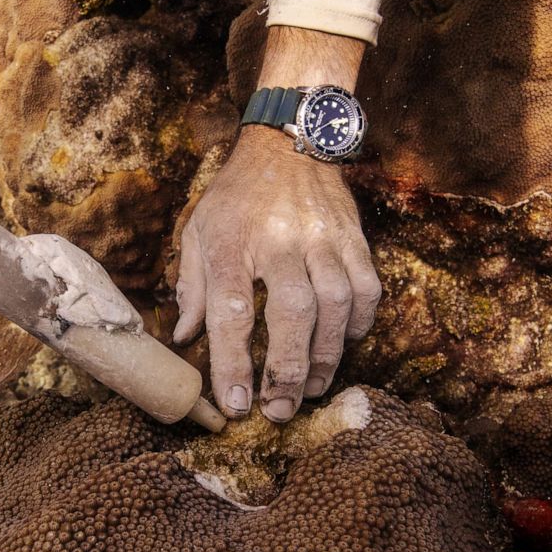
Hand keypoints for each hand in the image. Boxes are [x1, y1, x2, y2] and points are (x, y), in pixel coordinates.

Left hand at [173, 125, 380, 421]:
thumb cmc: (236, 195)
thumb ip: (191, 286)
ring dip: (324, 357)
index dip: (233, 361)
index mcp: (231, 242)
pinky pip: (366, 290)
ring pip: (335, 306)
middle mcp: (280, 240)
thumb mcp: (198, 231)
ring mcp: (323, 238)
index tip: (235, 404)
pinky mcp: (354, 238)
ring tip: (308, 390)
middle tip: (279, 411)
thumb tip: (185, 338)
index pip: (231, 310)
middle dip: (286, 370)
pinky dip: (356, 325)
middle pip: (292, 313)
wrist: (288, 140)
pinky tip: (341, 345)